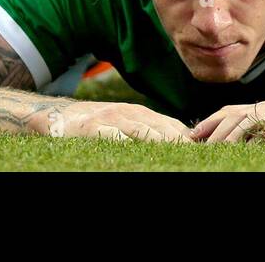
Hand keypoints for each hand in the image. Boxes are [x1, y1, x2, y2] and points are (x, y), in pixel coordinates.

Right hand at [50, 100, 192, 142]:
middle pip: (161, 127)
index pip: (171, 124)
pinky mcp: (94, 128)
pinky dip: (126, 141)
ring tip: (175, 150)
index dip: (187, 137)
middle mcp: (129, 113)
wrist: (61, 116)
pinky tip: (136, 149)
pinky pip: (113, 135)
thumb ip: (150, 127)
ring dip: (159, 140)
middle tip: (195, 152)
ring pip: (141, 130)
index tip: (203, 148)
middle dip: (179, 140)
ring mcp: (112, 119)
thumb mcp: (126, 120)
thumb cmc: (98, 123)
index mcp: (140, 112)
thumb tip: (182, 139)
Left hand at [191, 97, 264, 144]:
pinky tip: (249, 148)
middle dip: (215, 127)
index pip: (233, 110)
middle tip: (198, 142)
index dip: (212, 120)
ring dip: (233, 133)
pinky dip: (261, 138)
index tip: (193, 134)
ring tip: (219, 147)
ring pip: (252, 118)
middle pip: (237, 112)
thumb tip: (241, 144)